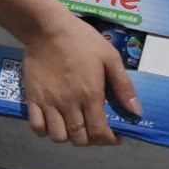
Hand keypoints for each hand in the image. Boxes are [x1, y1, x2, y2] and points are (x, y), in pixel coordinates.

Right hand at [23, 14, 141, 146]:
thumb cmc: (82, 40)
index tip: (114, 136)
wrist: (48, 28)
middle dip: (91, 140)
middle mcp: (70, 105)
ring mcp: (49, 104)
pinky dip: (45, 131)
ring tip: (74, 126)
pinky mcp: (32, 99)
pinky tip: (53, 123)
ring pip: (58, 137)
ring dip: (69, 137)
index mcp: (91, 96)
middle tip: (95, 129)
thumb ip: (124, 86)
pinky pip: (37, 127)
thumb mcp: (110, 58)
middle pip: (79, 139)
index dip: (109, 140)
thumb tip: (136, 112)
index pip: (99, 133)